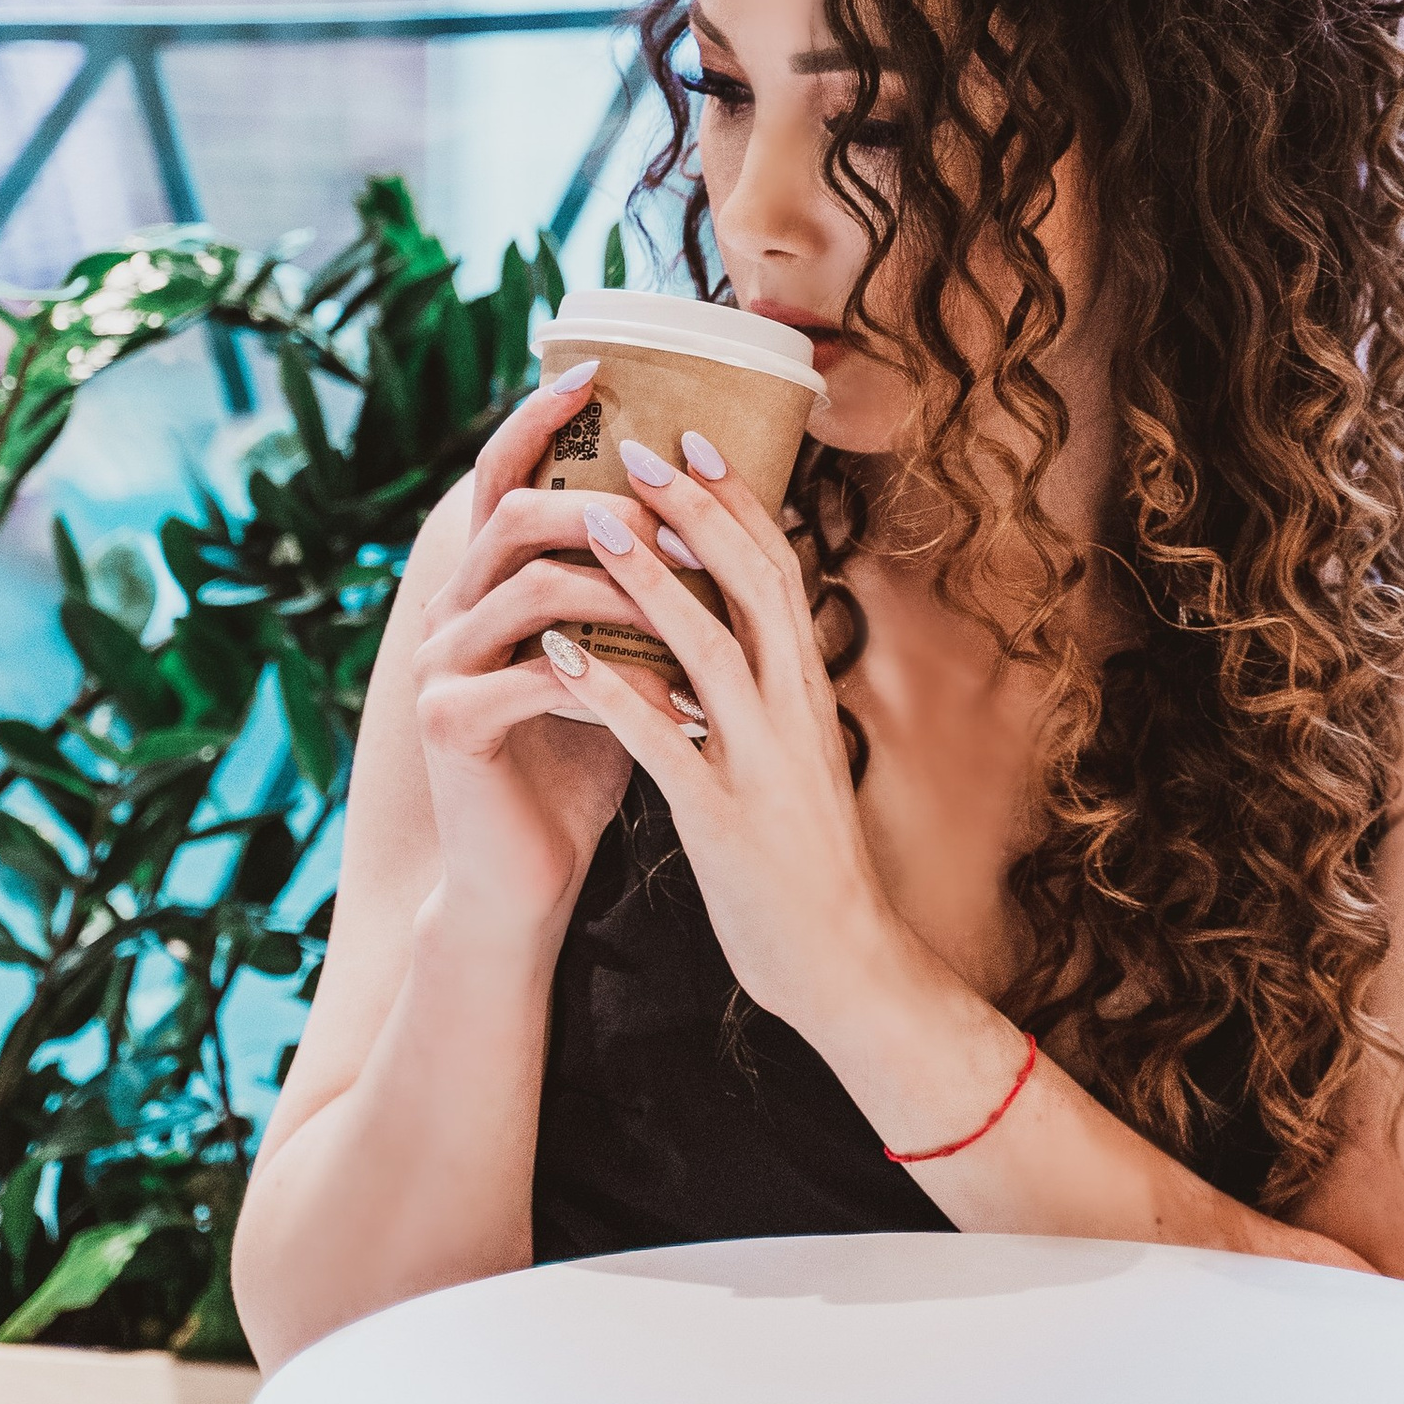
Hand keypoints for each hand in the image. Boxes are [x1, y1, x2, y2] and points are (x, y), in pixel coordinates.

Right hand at [408, 367, 695, 936]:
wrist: (524, 873)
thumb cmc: (582, 760)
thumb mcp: (615, 657)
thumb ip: (631, 587)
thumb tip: (708, 508)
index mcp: (485, 583)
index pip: (500, 475)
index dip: (538, 417)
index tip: (599, 371)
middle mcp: (449, 610)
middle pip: (514, 516)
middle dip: (604, 506)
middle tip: (681, 519)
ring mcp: (437, 665)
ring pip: (529, 587)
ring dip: (622, 591)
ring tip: (692, 611)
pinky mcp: (448, 723)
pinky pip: (534, 676)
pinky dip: (611, 682)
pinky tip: (667, 699)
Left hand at [541, 438, 911, 1044]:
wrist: (842, 963)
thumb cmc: (805, 859)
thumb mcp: (795, 756)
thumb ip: (764, 693)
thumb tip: (725, 627)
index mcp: (808, 691)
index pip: (778, 571)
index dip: (737, 502)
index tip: (694, 440)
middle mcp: (794, 712)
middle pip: (752, 585)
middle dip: (696, 511)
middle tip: (640, 445)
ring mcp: (763, 764)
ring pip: (708, 649)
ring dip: (650, 581)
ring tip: (595, 523)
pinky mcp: (723, 820)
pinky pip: (663, 744)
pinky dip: (613, 693)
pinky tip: (561, 657)